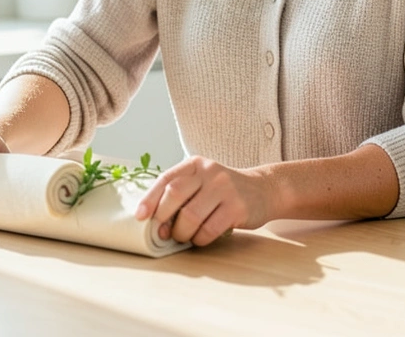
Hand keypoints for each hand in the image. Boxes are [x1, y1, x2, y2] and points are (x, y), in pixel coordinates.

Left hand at [134, 156, 272, 245]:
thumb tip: (153, 219)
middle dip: (163, 218)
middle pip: (175, 194)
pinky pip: (209, 229)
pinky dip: (200, 239)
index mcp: (195, 164)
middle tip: (162, 232)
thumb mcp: (202, 182)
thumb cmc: (223, 191)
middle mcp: (209, 172)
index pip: (166, 179)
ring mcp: (225, 188)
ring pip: (190, 216)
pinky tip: (201, 238)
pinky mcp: (237, 207)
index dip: (150, 198)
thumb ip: (181, 193)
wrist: (264, 190)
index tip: (140, 216)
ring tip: (184, 236)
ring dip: (182, 232)